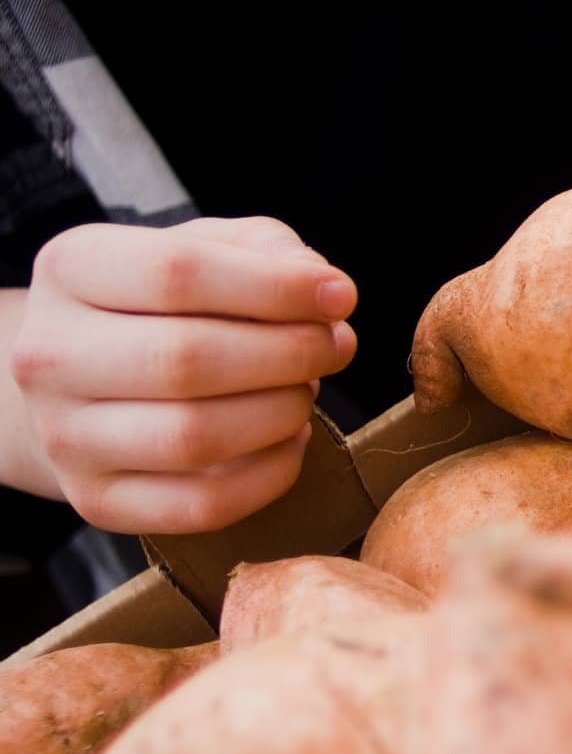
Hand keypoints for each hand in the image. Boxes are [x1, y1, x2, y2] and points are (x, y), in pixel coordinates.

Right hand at [8, 217, 357, 533]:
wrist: (89, 382)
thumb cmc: (168, 306)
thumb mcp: (209, 249)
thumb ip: (268, 252)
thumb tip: (325, 292)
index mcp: (71, 270)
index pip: (177, 273)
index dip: (276, 288)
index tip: (341, 297)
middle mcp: (49, 356)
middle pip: (185, 360)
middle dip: (289, 354)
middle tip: (335, 348)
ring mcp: (65, 437)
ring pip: (194, 438)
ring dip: (282, 413)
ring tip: (307, 390)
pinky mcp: (98, 501)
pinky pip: (202, 504)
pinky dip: (270, 474)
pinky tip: (291, 439)